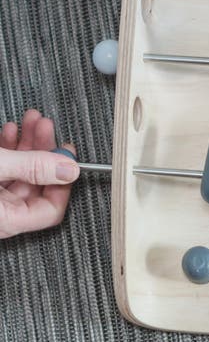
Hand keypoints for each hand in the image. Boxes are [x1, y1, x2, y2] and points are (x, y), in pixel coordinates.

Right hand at [0, 110, 79, 237]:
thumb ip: (31, 167)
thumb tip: (68, 168)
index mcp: (5, 220)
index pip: (50, 211)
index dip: (64, 181)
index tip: (68, 155)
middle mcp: (0, 213)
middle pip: (35, 185)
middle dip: (44, 150)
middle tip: (47, 127)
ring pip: (19, 173)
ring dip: (27, 144)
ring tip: (31, 121)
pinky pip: (3, 170)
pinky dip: (9, 149)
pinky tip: (10, 131)